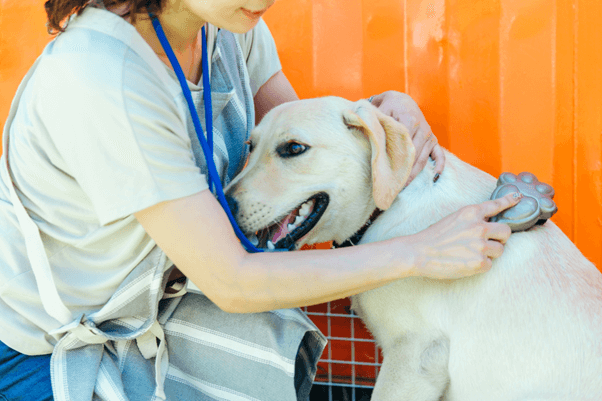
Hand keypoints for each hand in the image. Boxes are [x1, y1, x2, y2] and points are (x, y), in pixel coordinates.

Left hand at [370, 91, 443, 185]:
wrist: (401, 99)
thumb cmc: (388, 107)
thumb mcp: (380, 111)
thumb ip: (375, 123)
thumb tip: (361, 132)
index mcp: (409, 120)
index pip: (403, 145)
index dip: (396, 161)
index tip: (388, 174)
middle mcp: (422, 128)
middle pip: (413, 155)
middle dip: (403, 171)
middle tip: (393, 185)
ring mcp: (429, 135)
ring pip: (422, 158)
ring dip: (414, 174)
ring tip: (403, 186)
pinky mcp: (433, 139)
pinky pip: (440, 154)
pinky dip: (440, 165)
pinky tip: (435, 178)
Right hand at [404, 192, 521, 278]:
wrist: (419, 253)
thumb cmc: (433, 237)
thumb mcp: (454, 219)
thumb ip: (472, 220)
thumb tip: (488, 224)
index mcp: (471, 212)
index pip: (496, 205)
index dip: (509, 201)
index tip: (518, 198)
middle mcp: (479, 226)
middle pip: (506, 231)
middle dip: (500, 238)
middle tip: (488, 242)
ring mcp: (480, 245)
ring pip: (500, 250)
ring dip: (489, 253)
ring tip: (470, 254)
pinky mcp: (480, 262)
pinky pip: (490, 264)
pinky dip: (480, 265)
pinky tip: (465, 262)